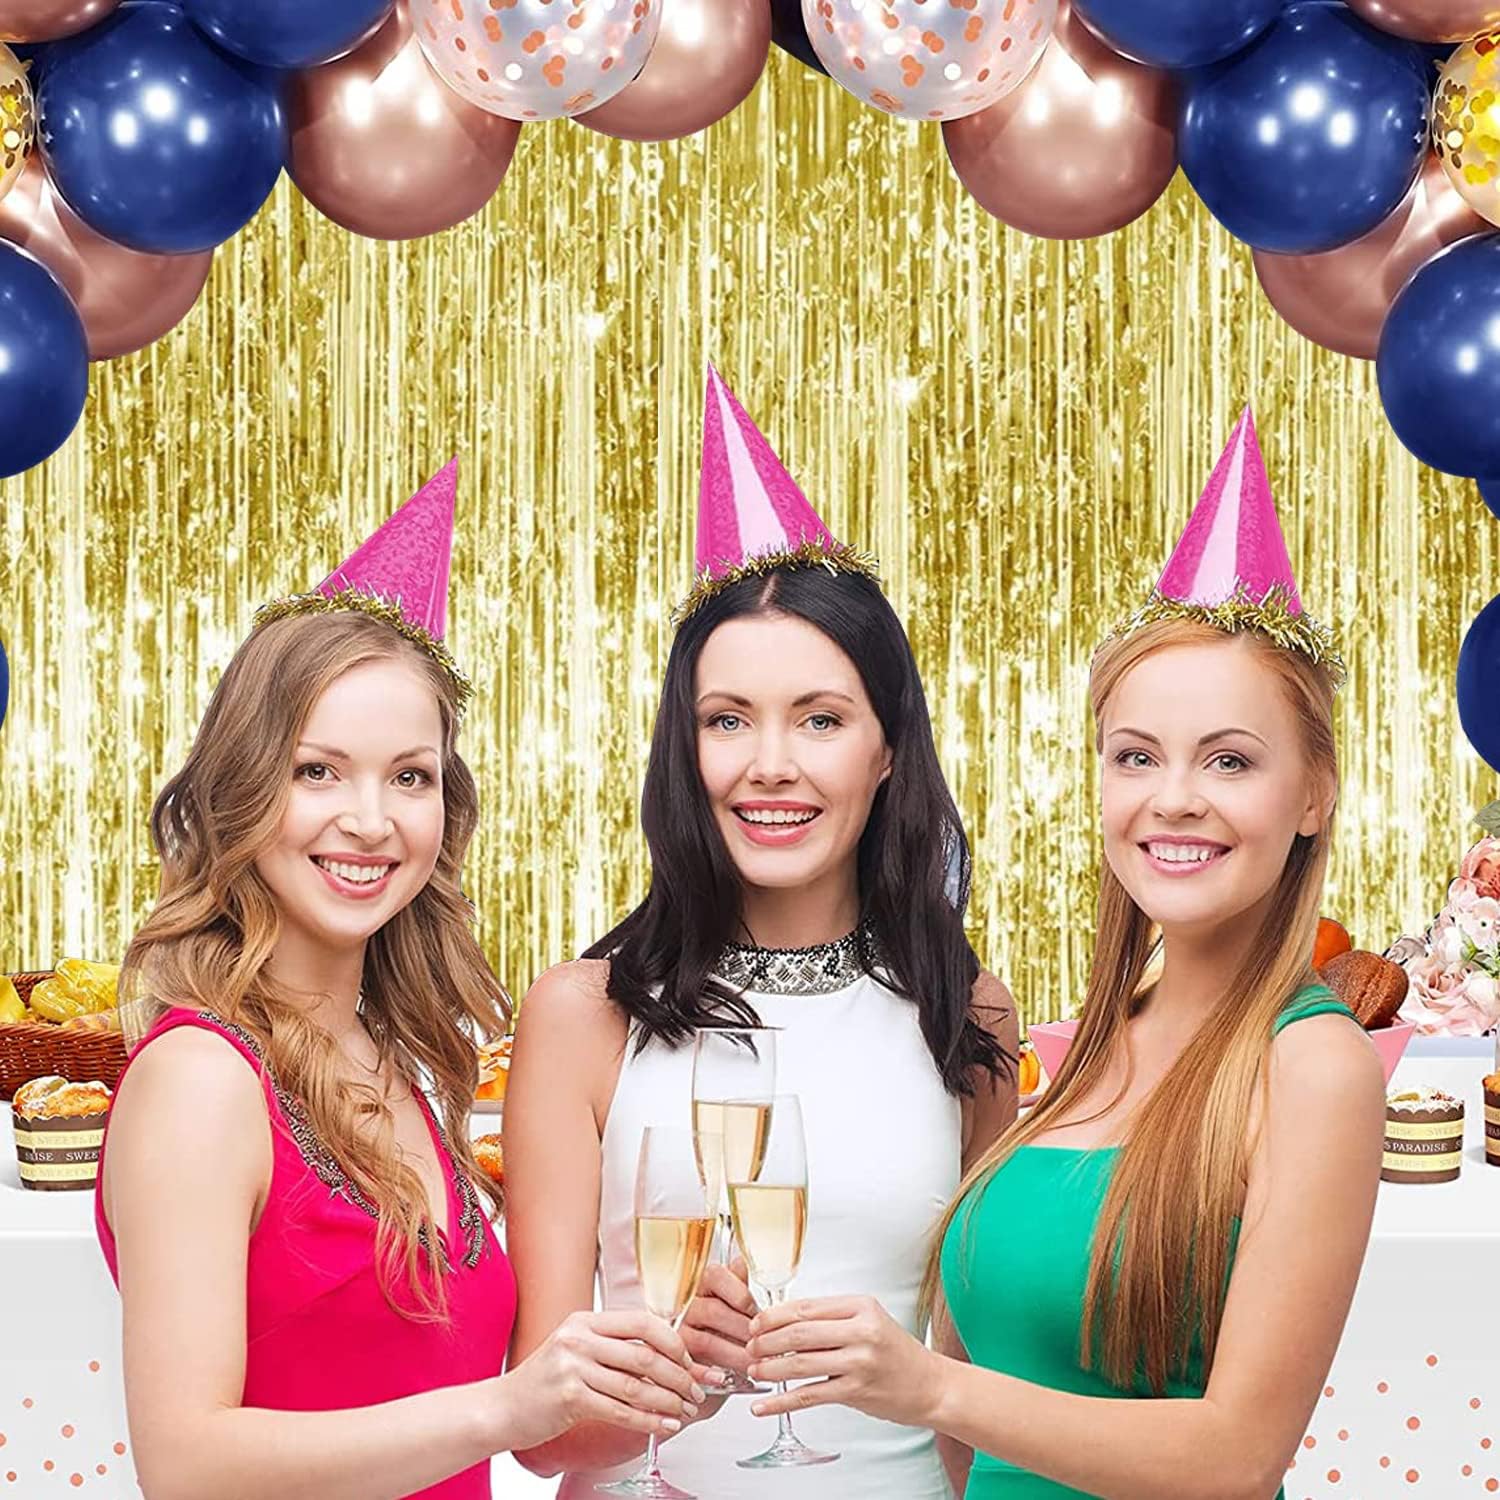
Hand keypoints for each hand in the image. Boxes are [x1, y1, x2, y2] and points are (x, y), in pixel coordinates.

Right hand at [495, 1310, 704, 1450]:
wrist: (502, 1408)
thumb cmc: (543, 1381)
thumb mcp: (575, 1349)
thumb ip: (611, 1346)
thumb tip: (662, 1357)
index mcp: (585, 1321)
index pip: (642, 1322)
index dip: (673, 1341)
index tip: (690, 1360)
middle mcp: (579, 1339)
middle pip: (645, 1355)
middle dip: (679, 1375)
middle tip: (697, 1389)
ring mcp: (573, 1368)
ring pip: (636, 1386)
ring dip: (668, 1401)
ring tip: (685, 1410)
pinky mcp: (570, 1399)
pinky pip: (620, 1411)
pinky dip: (648, 1421)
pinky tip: (664, 1425)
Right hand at [681, 1254, 759, 1378]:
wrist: (694, 1360)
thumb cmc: (716, 1326)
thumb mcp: (726, 1301)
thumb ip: (735, 1283)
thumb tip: (740, 1261)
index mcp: (698, 1284)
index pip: (715, 1276)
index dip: (740, 1293)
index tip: (756, 1310)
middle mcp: (684, 1306)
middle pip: (714, 1311)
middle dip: (744, 1330)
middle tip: (764, 1344)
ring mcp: (677, 1333)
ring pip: (707, 1341)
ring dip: (736, 1355)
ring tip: (755, 1364)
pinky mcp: (674, 1360)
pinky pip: (691, 1368)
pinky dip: (709, 1374)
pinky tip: (724, 1378)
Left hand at [745, 1295, 940, 1427]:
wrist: (931, 1385)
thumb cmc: (896, 1353)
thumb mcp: (869, 1321)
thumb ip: (833, 1319)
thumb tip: (785, 1323)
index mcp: (861, 1306)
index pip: (806, 1307)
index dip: (774, 1316)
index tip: (755, 1323)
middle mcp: (861, 1330)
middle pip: (800, 1332)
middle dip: (767, 1340)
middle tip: (749, 1347)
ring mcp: (860, 1362)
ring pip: (801, 1363)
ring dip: (770, 1368)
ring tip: (753, 1370)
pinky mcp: (857, 1391)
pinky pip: (809, 1395)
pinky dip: (781, 1401)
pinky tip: (763, 1405)